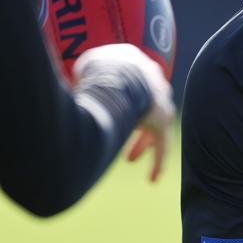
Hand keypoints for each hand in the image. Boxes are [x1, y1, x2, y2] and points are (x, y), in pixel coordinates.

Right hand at [73, 43, 174, 181]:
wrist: (115, 77)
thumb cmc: (95, 72)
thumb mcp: (85, 69)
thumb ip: (86, 78)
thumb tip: (78, 91)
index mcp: (136, 63)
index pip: (131, 80)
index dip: (119, 95)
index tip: (111, 107)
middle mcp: (153, 79)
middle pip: (146, 103)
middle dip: (135, 119)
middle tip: (125, 130)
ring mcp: (161, 100)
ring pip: (154, 126)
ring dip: (142, 142)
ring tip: (129, 157)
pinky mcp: (163, 121)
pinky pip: (162, 145)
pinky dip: (157, 162)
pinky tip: (152, 179)